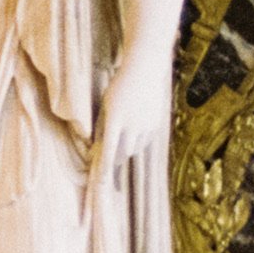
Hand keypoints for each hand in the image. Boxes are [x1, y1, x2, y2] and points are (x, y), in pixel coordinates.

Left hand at [90, 56, 169, 201]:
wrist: (145, 69)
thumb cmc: (119, 86)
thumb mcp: (106, 104)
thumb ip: (101, 127)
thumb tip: (97, 149)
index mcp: (115, 119)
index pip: (109, 150)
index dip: (105, 168)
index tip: (102, 182)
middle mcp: (132, 124)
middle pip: (122, 153)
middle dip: (115, 156)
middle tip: (110, 153)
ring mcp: (146, 125)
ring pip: (134, 149)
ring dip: (126, 147)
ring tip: (124, 130)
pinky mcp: (156, 124)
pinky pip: (144, 141)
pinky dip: (138, 139)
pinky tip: (136, 124)